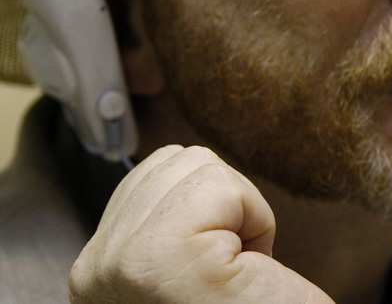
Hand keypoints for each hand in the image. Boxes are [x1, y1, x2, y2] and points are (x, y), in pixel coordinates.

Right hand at [69, 145, 333, 302]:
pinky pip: (224, 187)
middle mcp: (95, 268)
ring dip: (239, 213)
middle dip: (223, 205)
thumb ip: (170, 220)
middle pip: (177, 160)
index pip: (152, 173)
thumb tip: (183, 166)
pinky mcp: (165, 257)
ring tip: (234, 273)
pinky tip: (244, 271)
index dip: (210, 208)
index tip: (216, 268)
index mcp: (96, 271)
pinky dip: (255, 220)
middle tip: (229, 272)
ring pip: (200, 165)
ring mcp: (122, 262)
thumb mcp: (190, 265)